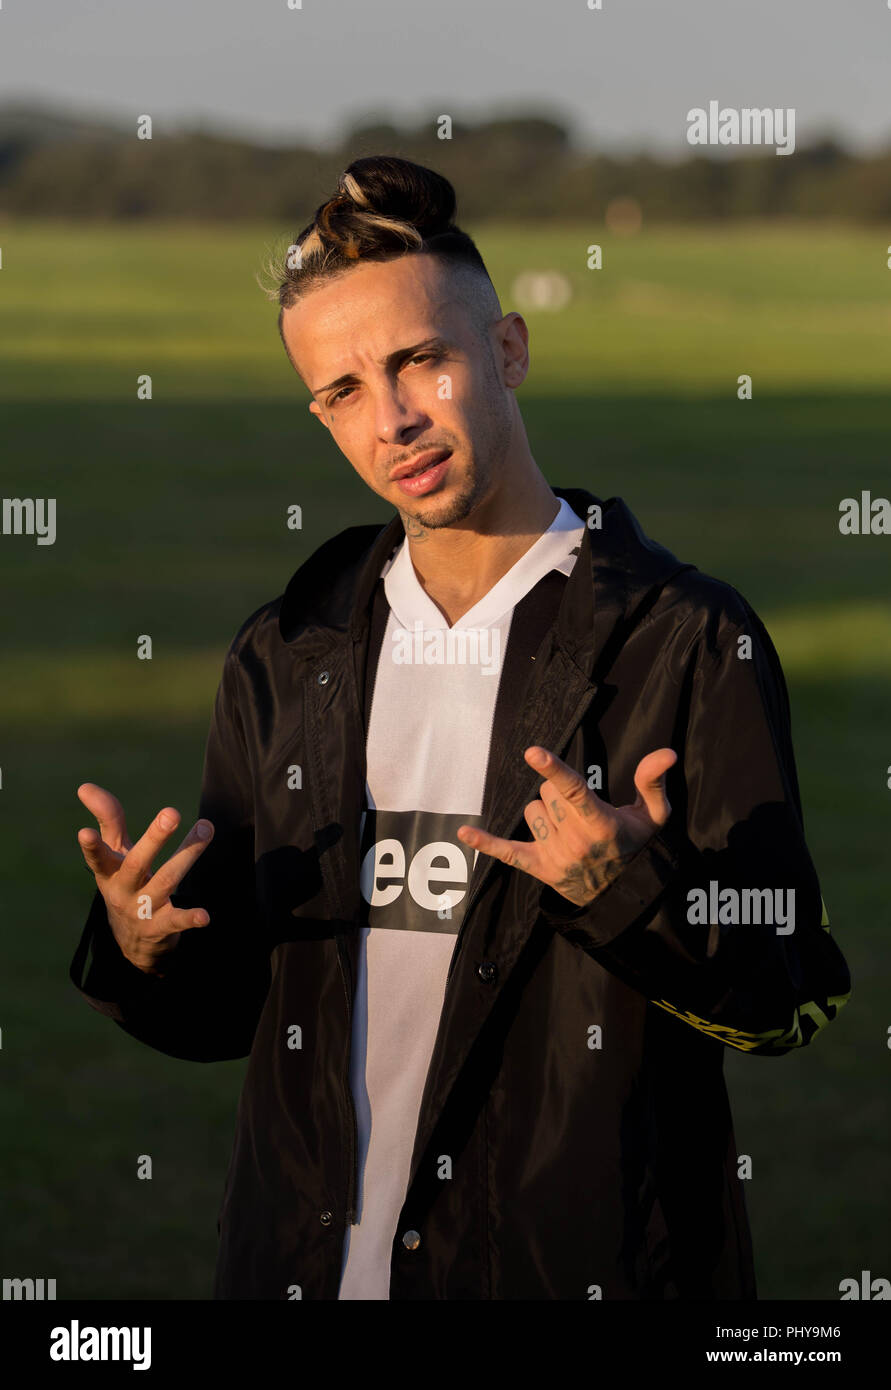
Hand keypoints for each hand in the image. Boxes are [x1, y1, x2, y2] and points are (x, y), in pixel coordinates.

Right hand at [76, 783, 214, 973]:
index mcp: (108, 872)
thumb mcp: (114, 854)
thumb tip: (84, 786)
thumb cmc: (124, 883)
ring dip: (187, 855)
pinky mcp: (162, 927)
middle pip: (136, 863)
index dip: (91, 846)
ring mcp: (142, 909)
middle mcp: (123, 890)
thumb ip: (108, 820)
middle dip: (154, 838)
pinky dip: (190, 919)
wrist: (132, 941)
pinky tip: (205, 916)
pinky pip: (177, 921)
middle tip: (171, 812)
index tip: (84, 832)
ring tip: (206, 829)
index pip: (99, 856)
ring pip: (166, 881)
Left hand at [457, 745, 676, 906]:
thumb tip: (666, 751)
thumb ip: (652, 781)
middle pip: (547, 795)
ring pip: (530, 813)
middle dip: (559, 793)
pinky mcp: (538, 869)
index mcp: (601, 824)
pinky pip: (506, 853)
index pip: (572, 790)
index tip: (532, 751)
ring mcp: (554, 856)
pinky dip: (485, 843)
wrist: (625, 897)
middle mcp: (574, 840)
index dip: (552, 769)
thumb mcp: (654, 816)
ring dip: (543, 813)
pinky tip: (464, 831)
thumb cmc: (638, 848)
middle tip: (579, 809)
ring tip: (567, 828)